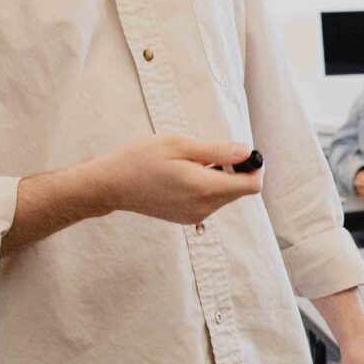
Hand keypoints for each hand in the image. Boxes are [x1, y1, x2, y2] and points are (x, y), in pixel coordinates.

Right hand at [88, 135, 263, 226]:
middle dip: (235, 171)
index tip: (241, 153)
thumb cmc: (141, 159)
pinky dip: (207, 187)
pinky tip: (184, 176)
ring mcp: (195, 216)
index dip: (253, 167)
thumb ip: (217, 151)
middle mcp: (203, 208)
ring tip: (192, 164)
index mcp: (204, 188)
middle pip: (240, 191)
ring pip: (225, 196)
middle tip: (210, 153)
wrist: (111, 185)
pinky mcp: (187, 218)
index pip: (251, 185)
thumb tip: (247, 151)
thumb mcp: (179, 144)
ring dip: (219, 178)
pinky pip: (210, 202)